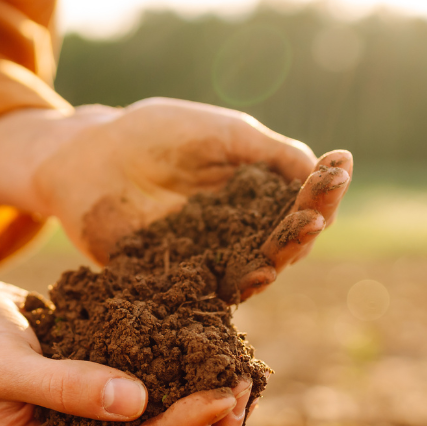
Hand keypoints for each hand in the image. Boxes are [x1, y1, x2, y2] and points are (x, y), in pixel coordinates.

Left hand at [0, 98, 352, 300]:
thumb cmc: (155, 135)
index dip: (321, 188)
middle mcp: (240, 236)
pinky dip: (238, 285)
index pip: (299, 200)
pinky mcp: (177, 285)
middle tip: (319, 215)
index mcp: (256, 198)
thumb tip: (323, 167)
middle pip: (285, 241)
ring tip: (300, 241)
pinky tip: (257, 274)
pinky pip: (212, 292)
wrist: (88, 156)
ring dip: (281, 258)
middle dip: (305, 227)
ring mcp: (211, 262)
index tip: (338, 171)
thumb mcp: (221, 133)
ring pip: (257, 269)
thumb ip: (269, 152)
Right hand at [0, 175, 255, 425]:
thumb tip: (136, 402)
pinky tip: (217, 363)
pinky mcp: (109, 418)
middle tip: (240, 388)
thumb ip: (64, 384)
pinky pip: (163, 419)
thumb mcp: (6, 363)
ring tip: (240, 376)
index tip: (219, 394)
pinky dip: (192, 398)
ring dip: (208, 424)